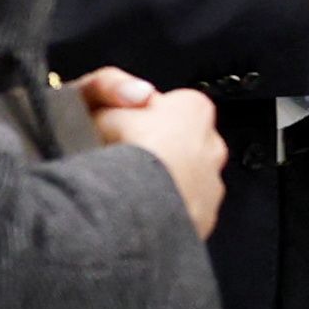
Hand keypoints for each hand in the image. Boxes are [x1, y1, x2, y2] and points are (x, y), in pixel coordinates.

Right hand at [78, 65, 228, 235]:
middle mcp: (212, 147)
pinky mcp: (204, 221)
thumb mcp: (96, 99)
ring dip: (161, 184)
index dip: (138, 117)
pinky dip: (166, 213)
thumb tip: (138, 93)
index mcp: (194, 108)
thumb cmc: (119, 152)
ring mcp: (211, 187)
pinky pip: (183, 211)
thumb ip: (113, 87)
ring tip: (129, 191)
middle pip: (180, 143)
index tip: (118, 129)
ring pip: (184, 179)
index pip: (169, 105)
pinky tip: (141, 213)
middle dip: (155, 150)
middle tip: (121, 161)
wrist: (134, 210)